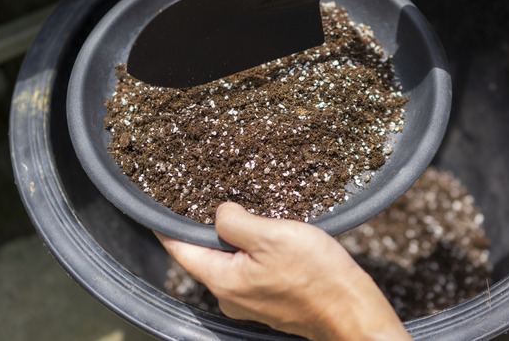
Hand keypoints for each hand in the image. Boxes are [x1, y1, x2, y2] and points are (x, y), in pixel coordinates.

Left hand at [156, 202, 411, 340]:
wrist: (350, 310)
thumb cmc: (316, 275)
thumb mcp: (271, 235)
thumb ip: (235, 221)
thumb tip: (219, 213)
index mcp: (222, 280)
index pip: (179, 249)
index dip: (166, 224)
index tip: (157, 206)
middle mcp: (229, 295)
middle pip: (205, 254)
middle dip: (210, 227)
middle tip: (220, 199)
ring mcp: (248, 302)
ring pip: (231, 261)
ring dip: (239, 239)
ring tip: (256, 216)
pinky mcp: (268, 301)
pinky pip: (250, 270)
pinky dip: (256, 253)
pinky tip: (274, 239)